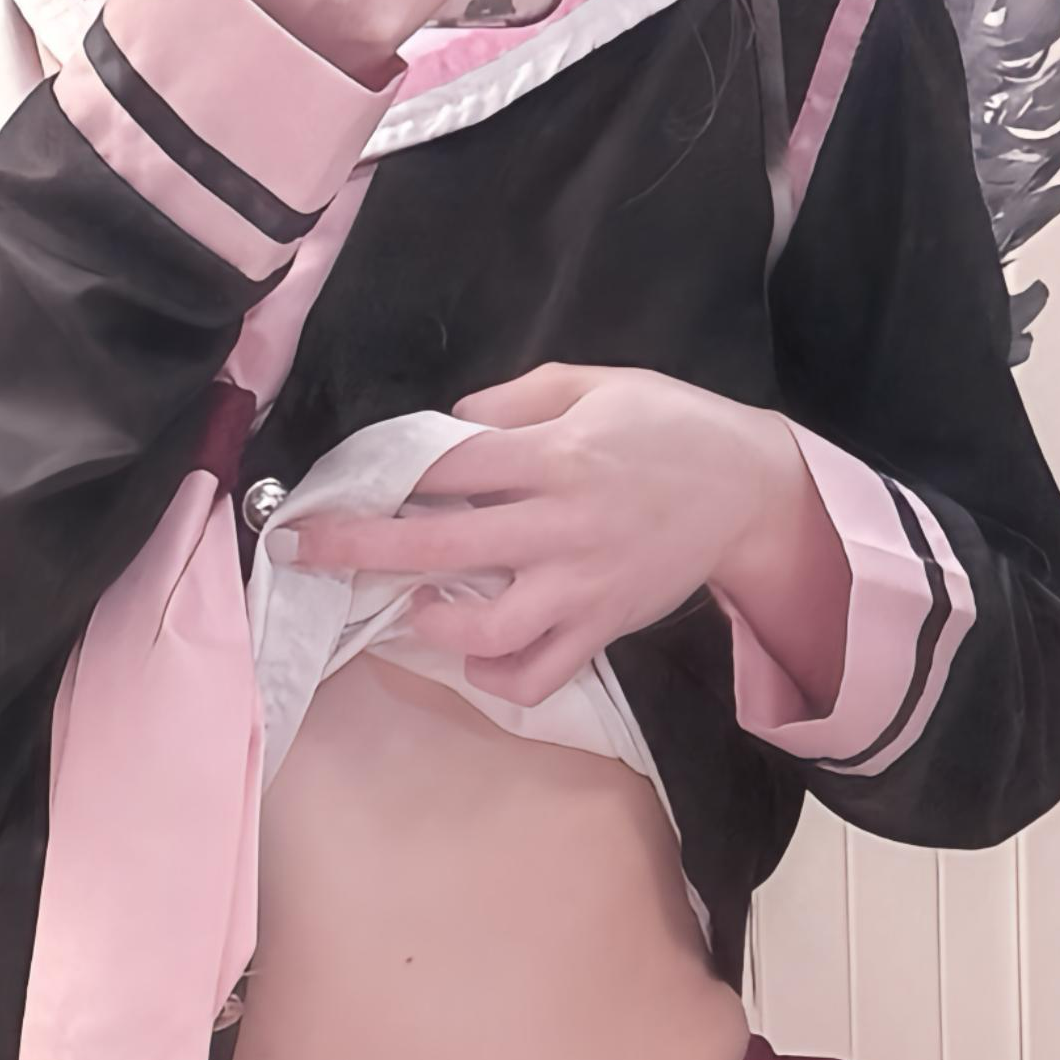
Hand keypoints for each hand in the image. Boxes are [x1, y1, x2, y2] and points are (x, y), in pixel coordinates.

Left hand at [275, 364, 851, 709]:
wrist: (754, 492)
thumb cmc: (672, 426)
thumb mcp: (597, 382)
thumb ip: (516, 398)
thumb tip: (448, 425)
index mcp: (555, 456)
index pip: (446, 469)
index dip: (379, 478)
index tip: (329, 488)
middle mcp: (561, 526)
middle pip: (442, 548)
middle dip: (362, 551)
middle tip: (306, 551)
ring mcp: (583, 586)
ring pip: (491, 630)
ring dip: (436, 625)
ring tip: (414, 608)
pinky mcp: (605, 627)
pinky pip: (541, 673)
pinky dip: (500, 677)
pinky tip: (477, 655)